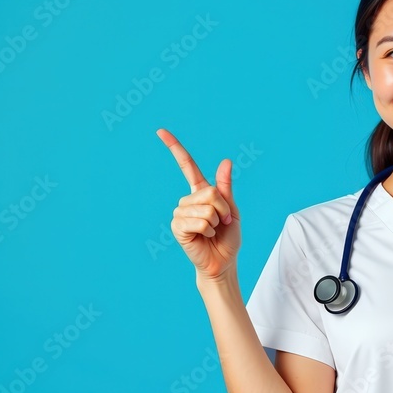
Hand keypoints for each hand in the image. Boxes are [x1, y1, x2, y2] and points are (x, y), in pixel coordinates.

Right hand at [157, 128, 240, 281]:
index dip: (174, 148)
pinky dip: (208, 230)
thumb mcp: (231, 209)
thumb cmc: (227, 237)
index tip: (160, 131)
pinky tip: (204, 237)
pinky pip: (200, 221)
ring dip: (216, 221)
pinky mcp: (178, 228)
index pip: (186, 166)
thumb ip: (225, 187)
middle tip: (222, 222)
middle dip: (223, 208)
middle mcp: (187, 200)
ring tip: (213, 231)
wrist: (223, 262)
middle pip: (210, 192)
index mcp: (200, 193)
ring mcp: (180, 213)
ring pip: (206, 208)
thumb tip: (226, 161)